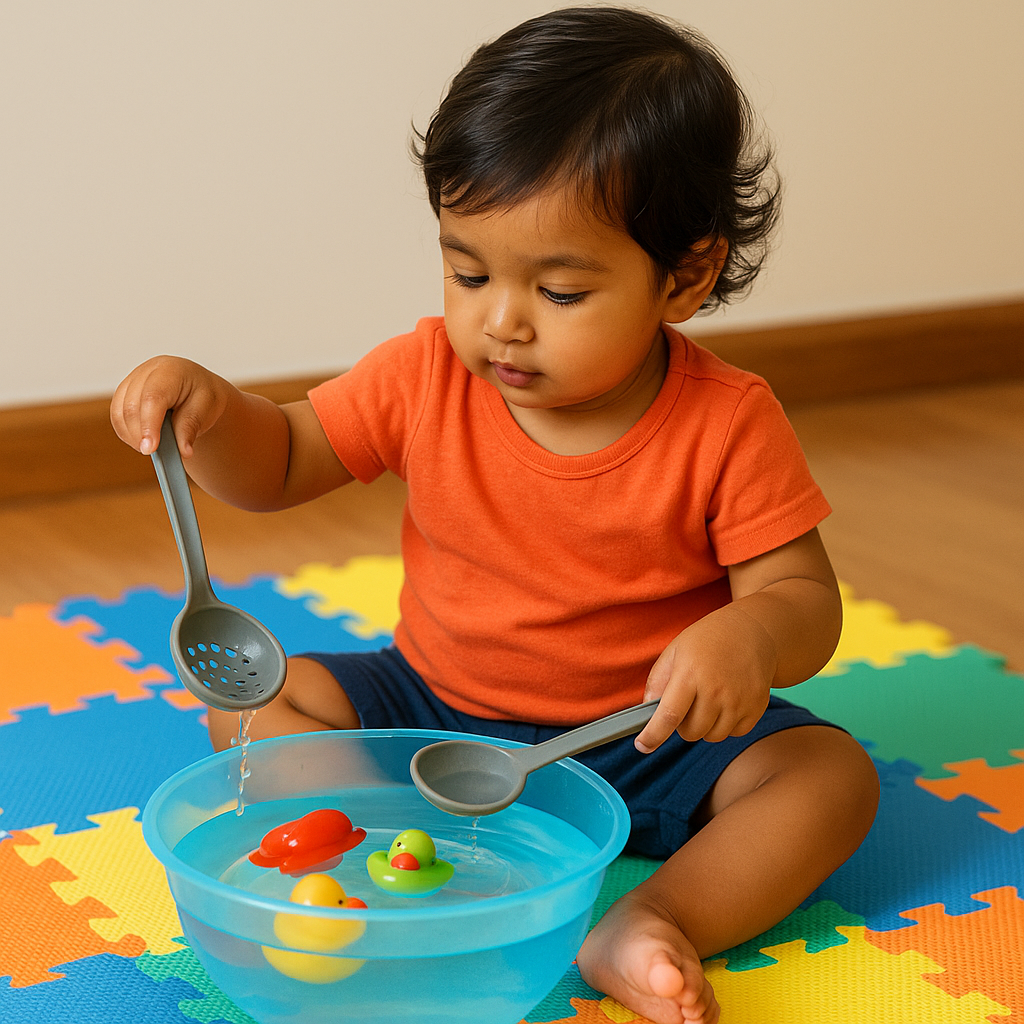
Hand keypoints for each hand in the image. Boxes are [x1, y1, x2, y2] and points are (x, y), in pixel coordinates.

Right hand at [110, 355, 231, 456]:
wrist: (196, 387)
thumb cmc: (202, 396)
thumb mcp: (206, 409)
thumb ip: (191, 428)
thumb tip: (183, 452)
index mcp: (170, 371)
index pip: (153, 397)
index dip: (149, 425)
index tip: (151, 449)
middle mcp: (146, 372)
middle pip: (132, 406)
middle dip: (140, 434)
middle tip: (154, 454)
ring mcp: (131, 381)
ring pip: (119, 413)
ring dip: (133, 436)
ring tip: (153, 447)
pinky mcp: (123, 393)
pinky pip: (117, 417)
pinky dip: (128, 433)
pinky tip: (144, 440)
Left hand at [634, 603, 775, 751]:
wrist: (751, 630)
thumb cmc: (707, 640)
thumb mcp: (674, 651)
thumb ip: (657, 682)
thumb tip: (647, 713)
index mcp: (689, 674)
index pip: (669, 715)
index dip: (653, 736)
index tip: (643, 746)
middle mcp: (715, 690)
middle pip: (691, 732)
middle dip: (682, 725)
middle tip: (687, 703)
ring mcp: (738, 700)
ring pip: (712, 736)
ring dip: (705, 726)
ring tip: (707, 700)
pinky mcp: (756, 707)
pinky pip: (734, 733)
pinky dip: (726, 724)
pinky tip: (726, 701)